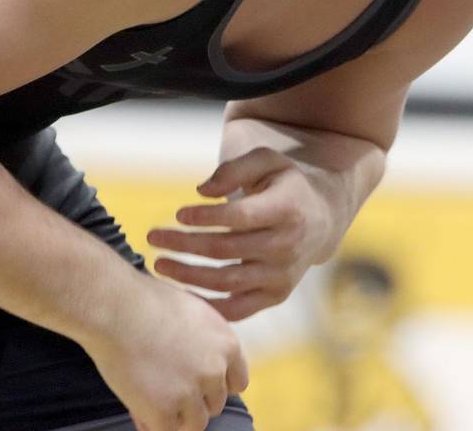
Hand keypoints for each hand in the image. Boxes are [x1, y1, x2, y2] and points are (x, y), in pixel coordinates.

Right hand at [86, 274, 247, 430]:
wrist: (113, 307)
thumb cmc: (142, 300)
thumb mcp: (190, 311)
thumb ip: (203, 341)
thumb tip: (199, 364)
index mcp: (227, 344)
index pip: (237, 382)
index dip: (214, 383)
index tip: (196, 381)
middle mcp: (215, 370)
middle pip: (216, 402)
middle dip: (194, 399)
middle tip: (165, 385)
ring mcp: (191, 393)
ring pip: (195, 422)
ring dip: (176, 414)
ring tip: (150, 395)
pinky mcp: (165, 412)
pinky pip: (165, 430)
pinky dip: (151, 422)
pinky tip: (137, 405)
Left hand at [146, 147, 339, 320]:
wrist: (320, 219)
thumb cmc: (283, 185)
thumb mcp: (265, 161)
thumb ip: (233, 170)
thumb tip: (201, 191)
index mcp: (287, 209)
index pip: (239, 217)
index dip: (205, 217)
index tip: (178, 213)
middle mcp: (287, 246)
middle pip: (225, 250)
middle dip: (183, 244)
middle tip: (152, 237)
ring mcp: (282, 275)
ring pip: (227, 281)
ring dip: (187, 276)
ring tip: (159, 264)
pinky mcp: (275, 296)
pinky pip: (237, 310)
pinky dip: (208, 307)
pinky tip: (180, 294)